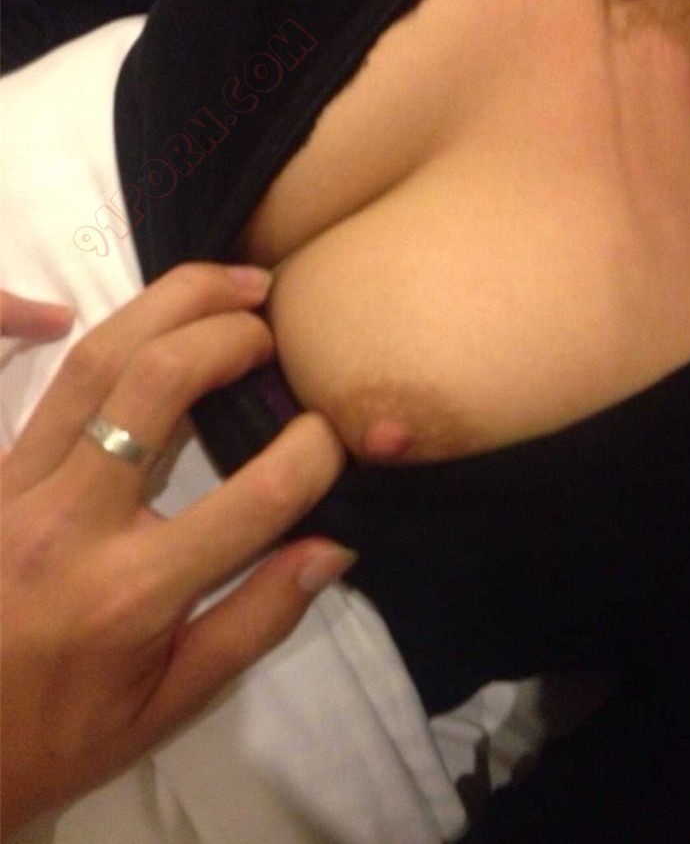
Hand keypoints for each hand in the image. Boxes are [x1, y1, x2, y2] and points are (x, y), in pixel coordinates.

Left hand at [0, 263, 349, 838]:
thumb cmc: (62, 731)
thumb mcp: (171, 700)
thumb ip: (257, 619)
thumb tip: (333, 546)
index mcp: (131, 591)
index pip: (251, 501)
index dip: (311, 455)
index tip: (335, 433)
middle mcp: (72, 521)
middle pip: (155, 386)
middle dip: (230, 336)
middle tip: (274, 318)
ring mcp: (20, 483)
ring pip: (97, 359)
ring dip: (172, 303)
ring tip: (232, 282)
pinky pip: (57, 378)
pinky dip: (110, 328)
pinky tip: (151, 314)